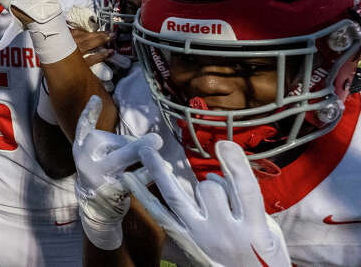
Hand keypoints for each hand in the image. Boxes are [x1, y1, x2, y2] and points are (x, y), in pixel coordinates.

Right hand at [74, 96, 161, 249]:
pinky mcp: (108, 189)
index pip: (83, 126)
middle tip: (157, 139)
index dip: (89, 113)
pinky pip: (130, 180)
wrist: (96, 207)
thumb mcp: (99, 155)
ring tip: (158, 146)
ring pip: (119, 159)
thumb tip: (147, 140)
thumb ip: (114, 143)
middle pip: (109, 143)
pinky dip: (145, 174)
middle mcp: (85, 160)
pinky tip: (159, 171)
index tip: (96, 99)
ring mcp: (96, 174)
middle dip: (134, 143)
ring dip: (141, 153)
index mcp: (81, 148)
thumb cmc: (103, 173)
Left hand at [124, 141, 291, 266]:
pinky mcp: (184, 243)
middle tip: (215, 184)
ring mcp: (201, 238)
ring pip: (178, 198)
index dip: (235, 164)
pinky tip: (130, 179)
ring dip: (160, 172)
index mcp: (254, 229)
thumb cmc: (264, 259)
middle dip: (212, 181)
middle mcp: (225, 233)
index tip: (224, 144)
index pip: (245, 189)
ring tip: (147, 150)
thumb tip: (220, 176)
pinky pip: (160, 216)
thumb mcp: (268, 232)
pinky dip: (144, 196)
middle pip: (210, 190)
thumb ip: (248, 204)